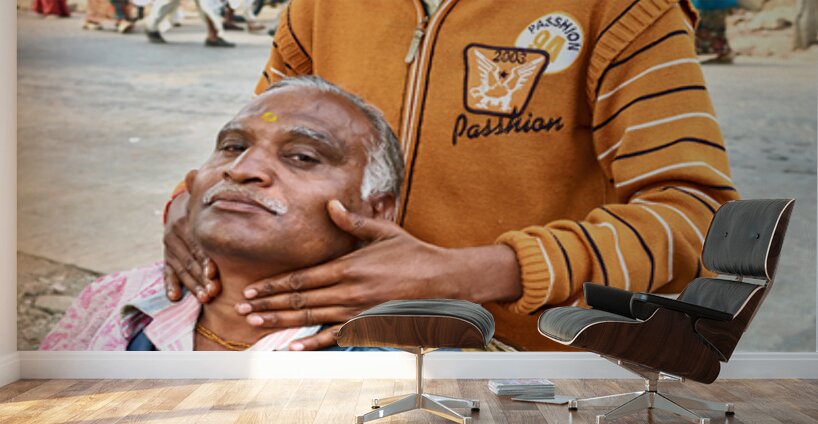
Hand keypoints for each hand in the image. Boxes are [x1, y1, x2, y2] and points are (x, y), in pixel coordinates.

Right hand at [163, 191, 220, 301]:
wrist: (182, 206)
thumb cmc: (206, 206)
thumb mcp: (206, 200)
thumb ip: (213, 195)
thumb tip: (207, 175)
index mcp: (185, 221)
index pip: (196, 244)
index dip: (205, 260)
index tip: (214, 274)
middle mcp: (174, 234)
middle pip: (190, 260)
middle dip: (202, 278)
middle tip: (213, 293)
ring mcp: (169, 247)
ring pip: (181, 269)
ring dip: (192, 286)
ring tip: (204, 298)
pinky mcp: (167, 256)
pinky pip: (167, 272)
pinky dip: (170, 285)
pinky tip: (174, 297)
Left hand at [235, 200, 521, 349]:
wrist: (442, 279)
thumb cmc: (413, 253)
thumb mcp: (383, 231)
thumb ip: (353, 222)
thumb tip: (331, 205)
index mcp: (349, 266)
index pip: (303, 278)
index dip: (275, 284)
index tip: (254, 289)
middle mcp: (349, 290)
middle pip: (300, 300)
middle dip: (269, 304)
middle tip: (245, 308)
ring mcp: (358, 310)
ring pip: (311, 317)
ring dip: (282, 321)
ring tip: (257, 323)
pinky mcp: (368, 322)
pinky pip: (337, 335)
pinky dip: (314, 341)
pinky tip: (295, 346)